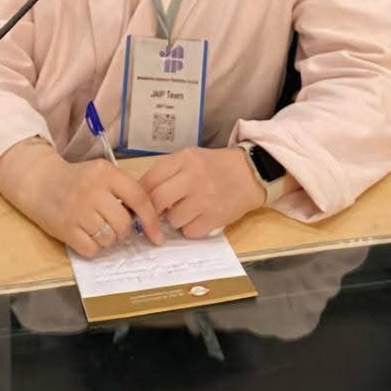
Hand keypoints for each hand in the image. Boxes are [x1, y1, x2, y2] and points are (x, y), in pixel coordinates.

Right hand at [0, 139, 164, 257]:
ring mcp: (78, 210)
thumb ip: (123, 191)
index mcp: (106, 173)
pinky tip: (85, 234)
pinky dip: (92, 247)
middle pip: (124, 224)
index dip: (151, 220)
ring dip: (107, 239)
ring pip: (109, 239)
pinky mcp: (65, 228)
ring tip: (97, 227)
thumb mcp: (101, 175)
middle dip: (123, 230)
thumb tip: (146, 219)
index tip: (157, 237)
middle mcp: (92, 190)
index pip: (139, 198)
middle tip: (113, 224)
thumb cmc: (76, 180)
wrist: (39, 182)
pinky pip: (91, 249)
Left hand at [139, 146, 265, 238]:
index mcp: (185, 159)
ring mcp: (205, 198)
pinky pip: (190, 232)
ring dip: (175, 219)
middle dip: (153, 211)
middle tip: (156, 212)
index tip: (139, 202)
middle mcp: (194, 177)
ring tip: (187, 210)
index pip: (150, 179)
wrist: (250, 174)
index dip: (140, 194)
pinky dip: (191, 228)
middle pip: (156, 201)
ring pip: (173, 220)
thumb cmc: (215, 166)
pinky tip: (199, 217)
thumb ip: (167, 171)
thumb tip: (141, 194)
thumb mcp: (190, 158)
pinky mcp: (215, 217)